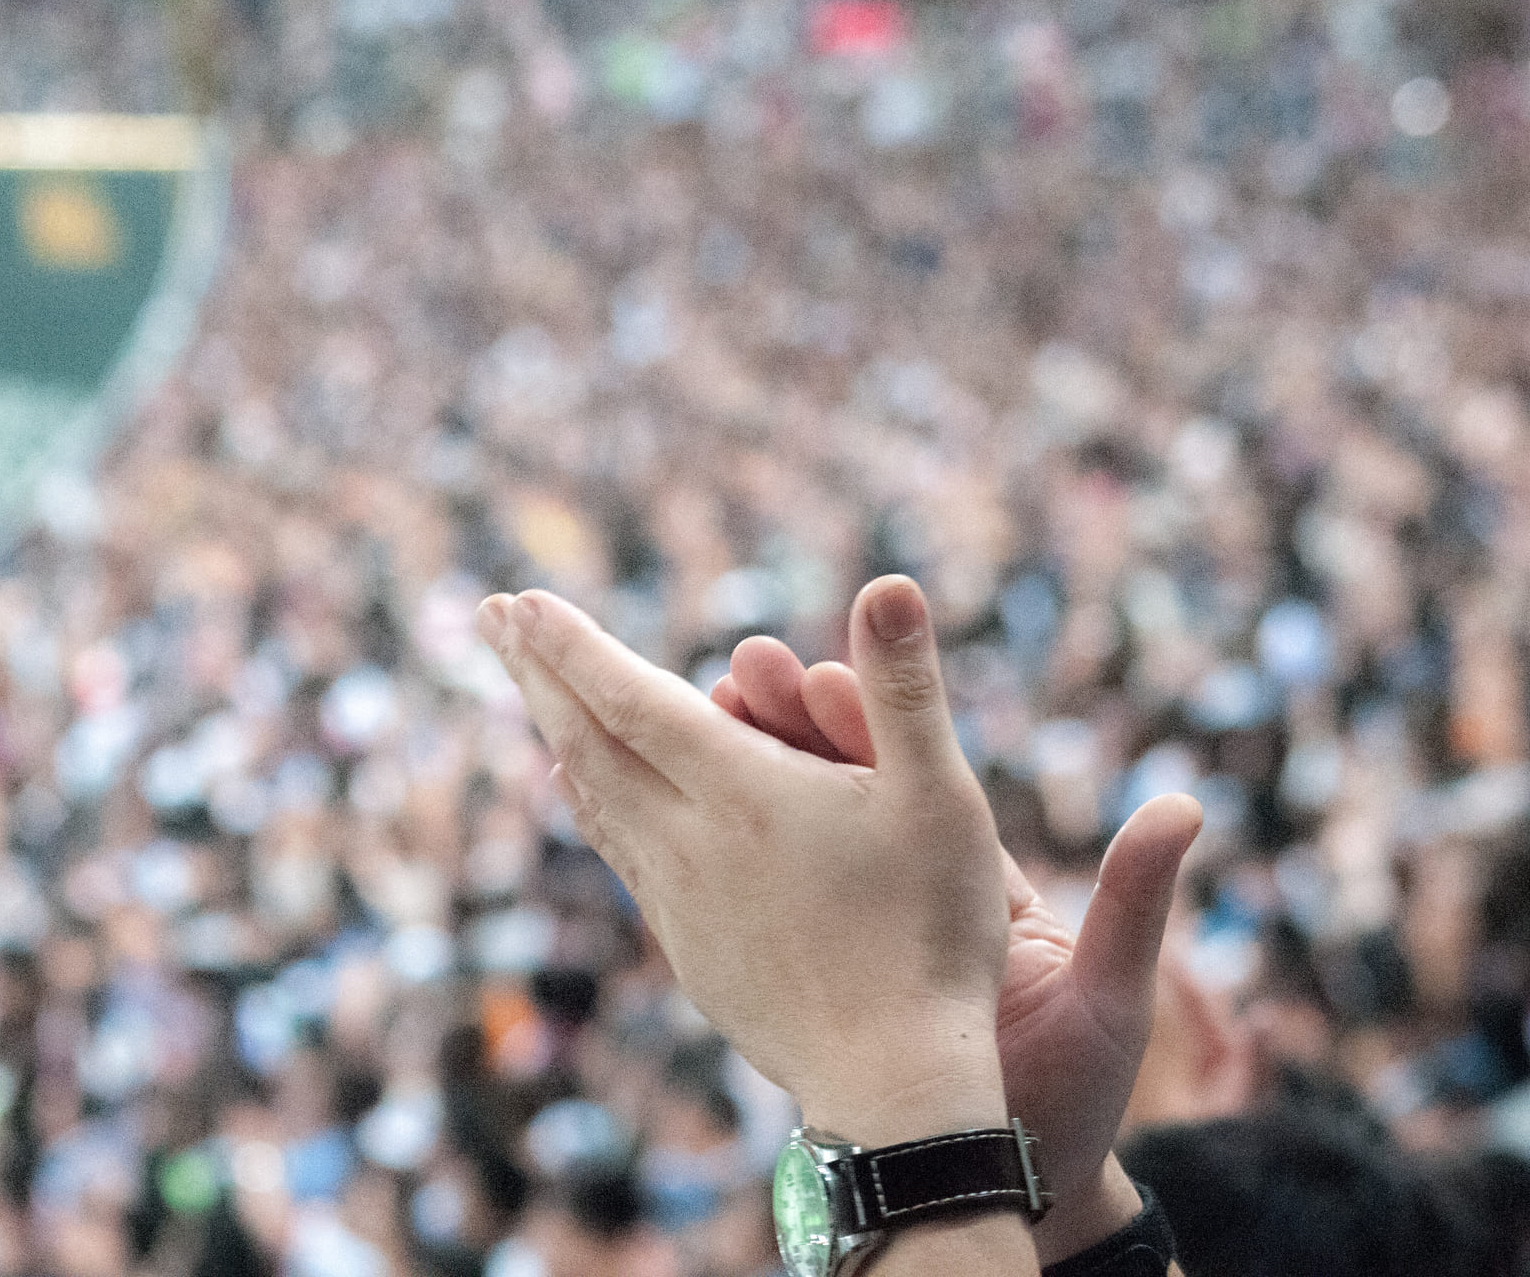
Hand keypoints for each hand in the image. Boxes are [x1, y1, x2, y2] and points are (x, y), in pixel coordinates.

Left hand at [476, 577, 1013, 1148]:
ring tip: (531, 691)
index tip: (522, 601)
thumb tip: (890, 582)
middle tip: (491, 613)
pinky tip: (590, 792)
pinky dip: (591, 801)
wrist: (890, 1086)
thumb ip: (904, 687)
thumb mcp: (941, 798)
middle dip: (536, 670)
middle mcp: (687, 841)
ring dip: (556, 731)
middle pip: (586, 741)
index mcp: (739, 795)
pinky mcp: (686, 945)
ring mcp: (677, 899)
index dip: (573, 646)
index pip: (629, 700)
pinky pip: (620, 850)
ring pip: (594, 799)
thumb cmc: (929, 935)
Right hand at [713, 632, 1202, 1262]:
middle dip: (785, 729)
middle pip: (840, 793)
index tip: (822, 675)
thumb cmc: (1078, 1096)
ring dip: (741, 781)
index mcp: (975, 884)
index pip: (917, 785)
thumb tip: (1183, 805)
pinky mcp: (821, 975)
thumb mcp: (1107, 999)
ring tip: (685, 724)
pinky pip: (768, 905)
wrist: (1018, 1176)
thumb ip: (1134, 905)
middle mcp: (912, 893)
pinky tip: (666, 822)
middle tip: (735, 674)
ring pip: (793, 841)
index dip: (867, 727)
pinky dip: (720, 861)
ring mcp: (860, 930)